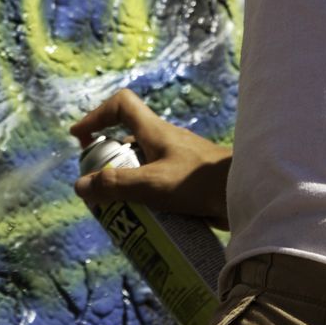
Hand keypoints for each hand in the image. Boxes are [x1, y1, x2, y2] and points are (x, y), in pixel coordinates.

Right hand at [71, 88, 231, 227]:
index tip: (79, 138)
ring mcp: (177, 159)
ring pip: (142, 164)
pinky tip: (146, 219)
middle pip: (126, 139)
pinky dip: (145, 195)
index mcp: (154, 131)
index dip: (97, 115)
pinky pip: (157, 181)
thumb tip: (80, 187)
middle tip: (98, 188)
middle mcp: (164, 140)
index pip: (121, 105)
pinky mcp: (187, 179)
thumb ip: (116, 186)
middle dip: (108, 162)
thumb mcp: (152, 185)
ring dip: (127, 182)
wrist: (246, 194)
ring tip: (118, 210)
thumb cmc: (199, 184)